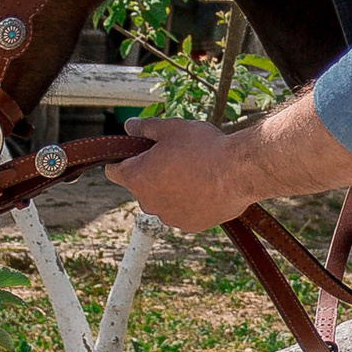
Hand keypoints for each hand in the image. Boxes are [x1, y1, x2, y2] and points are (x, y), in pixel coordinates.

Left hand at [109, 116, 256, 232]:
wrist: (238, 172)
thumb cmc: (203, 148)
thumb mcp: (171, 128)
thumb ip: (145, 128)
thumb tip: (129, 126)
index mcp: (136, 178)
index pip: (113, 171)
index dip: (123, 159)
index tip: (137, 152)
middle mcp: (147, 203)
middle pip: (141, 186)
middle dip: (152, 173)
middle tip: (175, 156)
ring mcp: (169, 217)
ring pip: (163, 200)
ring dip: (172, 189)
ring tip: (195, 172)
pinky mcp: (190, 225)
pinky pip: (184, 211)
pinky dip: (190, 202)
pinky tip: (206, 187)